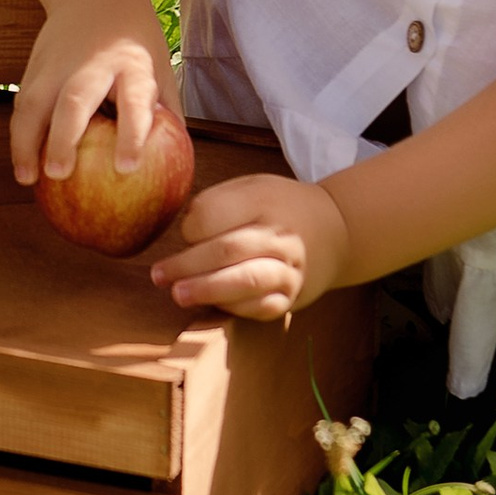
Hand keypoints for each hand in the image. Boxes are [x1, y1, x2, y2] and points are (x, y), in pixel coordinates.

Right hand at [10, 5, 181, 186]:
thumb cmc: (135, 39)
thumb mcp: (160, 64)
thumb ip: (167, 109)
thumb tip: (179, 164)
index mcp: (132, 63)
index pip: (134, 100)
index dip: (131, 134)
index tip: (126, 168)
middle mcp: (93, 62)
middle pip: (75, 100)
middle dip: (63, 137)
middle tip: (59, 173)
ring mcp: (58, 62)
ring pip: (36, 101)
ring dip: (27, 141)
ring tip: (28, 178)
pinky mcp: (35, 65)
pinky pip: (22, 103)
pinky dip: (18, 134)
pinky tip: (22, 164)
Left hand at [154, 173, 349, 320]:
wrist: (336, 229)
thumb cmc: (279, 206)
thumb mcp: (253, 186)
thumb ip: (218, 202)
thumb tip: (182, 233)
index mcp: (264, 199)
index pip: (214, 214)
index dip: (190, 229)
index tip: (184, 235)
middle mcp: (280, 234)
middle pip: (226, 250)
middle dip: (186, 265)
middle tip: (159, 275)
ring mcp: (289, 268)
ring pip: (246, 281)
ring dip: (207, 290)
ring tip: (178, 294)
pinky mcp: (293, 296)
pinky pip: (261, 307)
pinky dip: (234, 308)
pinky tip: (214, 305)